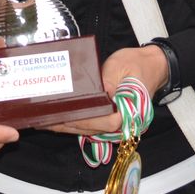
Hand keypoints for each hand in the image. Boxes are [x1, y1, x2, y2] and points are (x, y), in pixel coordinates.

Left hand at [44, 45, 167, 135]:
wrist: (153, 64)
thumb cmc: (137, 64)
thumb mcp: (120, 67)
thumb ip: (107, 82)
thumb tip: (91, 95)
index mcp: (128, 112)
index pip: (104, 123)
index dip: (82, 120)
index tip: (62, 117)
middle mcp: (122, 123)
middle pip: (91, 129)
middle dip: (66, 125)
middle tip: (41, 120)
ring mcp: (116, 123)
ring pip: (88, 130)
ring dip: (67, 126)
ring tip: (43, 121)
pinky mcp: (110, 118)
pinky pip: (90, 124)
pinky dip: (74, 123)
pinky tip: (57, 119)